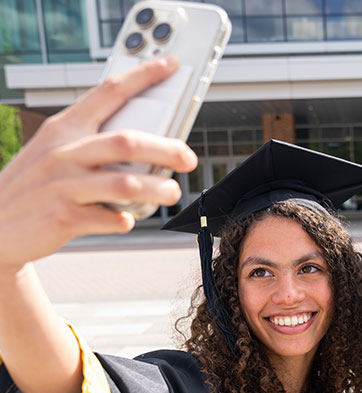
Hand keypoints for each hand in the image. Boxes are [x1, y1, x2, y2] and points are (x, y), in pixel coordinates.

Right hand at [0, 55, 196, 269]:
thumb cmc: (35, 186)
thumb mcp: (54, 152)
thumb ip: (92, 143)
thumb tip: (145, 144)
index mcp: (64, 129)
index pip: (108, 92)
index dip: (143, 77)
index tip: (171, 66)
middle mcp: (64, 153)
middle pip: (127, 142)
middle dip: (167, 148)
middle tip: (189, 157)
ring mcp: (63, 186)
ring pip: (126, 184)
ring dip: (157, 190)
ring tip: (171, 191)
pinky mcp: (64, 218)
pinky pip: (110, 219)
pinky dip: (126, 220)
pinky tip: (128, 219)